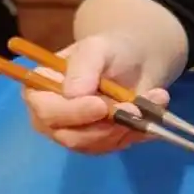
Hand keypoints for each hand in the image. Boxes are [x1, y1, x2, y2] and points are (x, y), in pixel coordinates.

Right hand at [23, 32, 169, 154]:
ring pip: (97, 145)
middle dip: (106, 125)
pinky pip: (117, 146)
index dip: (72, 113)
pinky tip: (153, 112)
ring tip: (153, 99)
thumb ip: (84, 66)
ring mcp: (76, 133)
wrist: (137, 62)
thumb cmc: (110, 51)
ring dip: (127, 126)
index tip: (100, 105)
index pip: (46, 112)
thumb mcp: (98, 47)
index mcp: (41, 90)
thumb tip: (73, 93)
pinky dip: (138, 131)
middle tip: (135, 107)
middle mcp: (52, 118)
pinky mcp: (100, 143)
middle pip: (70, 137)